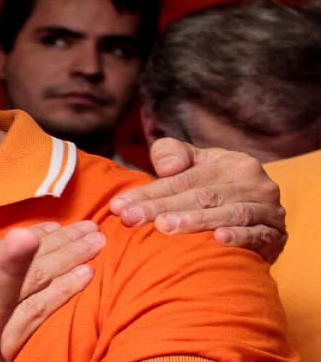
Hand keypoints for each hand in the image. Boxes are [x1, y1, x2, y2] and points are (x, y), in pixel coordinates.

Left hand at [110, 138, 285, 261]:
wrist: (257, 216)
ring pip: (227, 213)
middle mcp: (253, 182)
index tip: (119, 206)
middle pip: (200, 195)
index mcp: (230, 162)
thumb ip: (171, 154)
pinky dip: (239, 237)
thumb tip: (166, 166)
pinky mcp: (276, 235)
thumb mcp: (193, 164)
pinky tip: (218, 240)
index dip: (150, 192)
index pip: (183, 178)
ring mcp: (268, 209)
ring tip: (164, 227)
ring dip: (195, 221)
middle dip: (161, 207)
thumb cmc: (212, 187)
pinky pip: (257, 234)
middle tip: (131, 219)